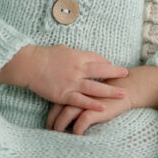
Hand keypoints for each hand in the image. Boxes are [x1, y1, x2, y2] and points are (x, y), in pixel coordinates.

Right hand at [0, 44, 127, 110]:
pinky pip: (81, 101)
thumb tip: (85, 57)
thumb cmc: (44, 55)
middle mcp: (77, 69)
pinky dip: (93, 104)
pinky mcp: (64, 95)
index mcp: (77, 56)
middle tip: (127, 74)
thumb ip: (76, 55)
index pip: (97, 58)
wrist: (30, 65)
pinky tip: (103, 107)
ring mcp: (72, 83)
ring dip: (110, 91)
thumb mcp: (63, 50)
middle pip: (101, 70)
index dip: (106, 63)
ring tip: (123, 94)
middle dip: (115, 73)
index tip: (112, 66)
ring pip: (95, 87)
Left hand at [46, 65, 157, 134]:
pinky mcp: (94, 110)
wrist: (127, 87)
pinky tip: (75, 137)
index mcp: (74, 86)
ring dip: (60, 127)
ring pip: (65, 117)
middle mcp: (77, 93)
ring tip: (57, 136)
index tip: (47, 123)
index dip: (50, 113)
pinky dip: (76, 131)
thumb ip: (80, 91)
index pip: (56, 101)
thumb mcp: (91, 86)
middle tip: (49, 132)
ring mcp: (84, 102)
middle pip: (57, 109)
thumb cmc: (108, 87)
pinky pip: (80, 124)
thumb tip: (69, 104)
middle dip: (52, 122)